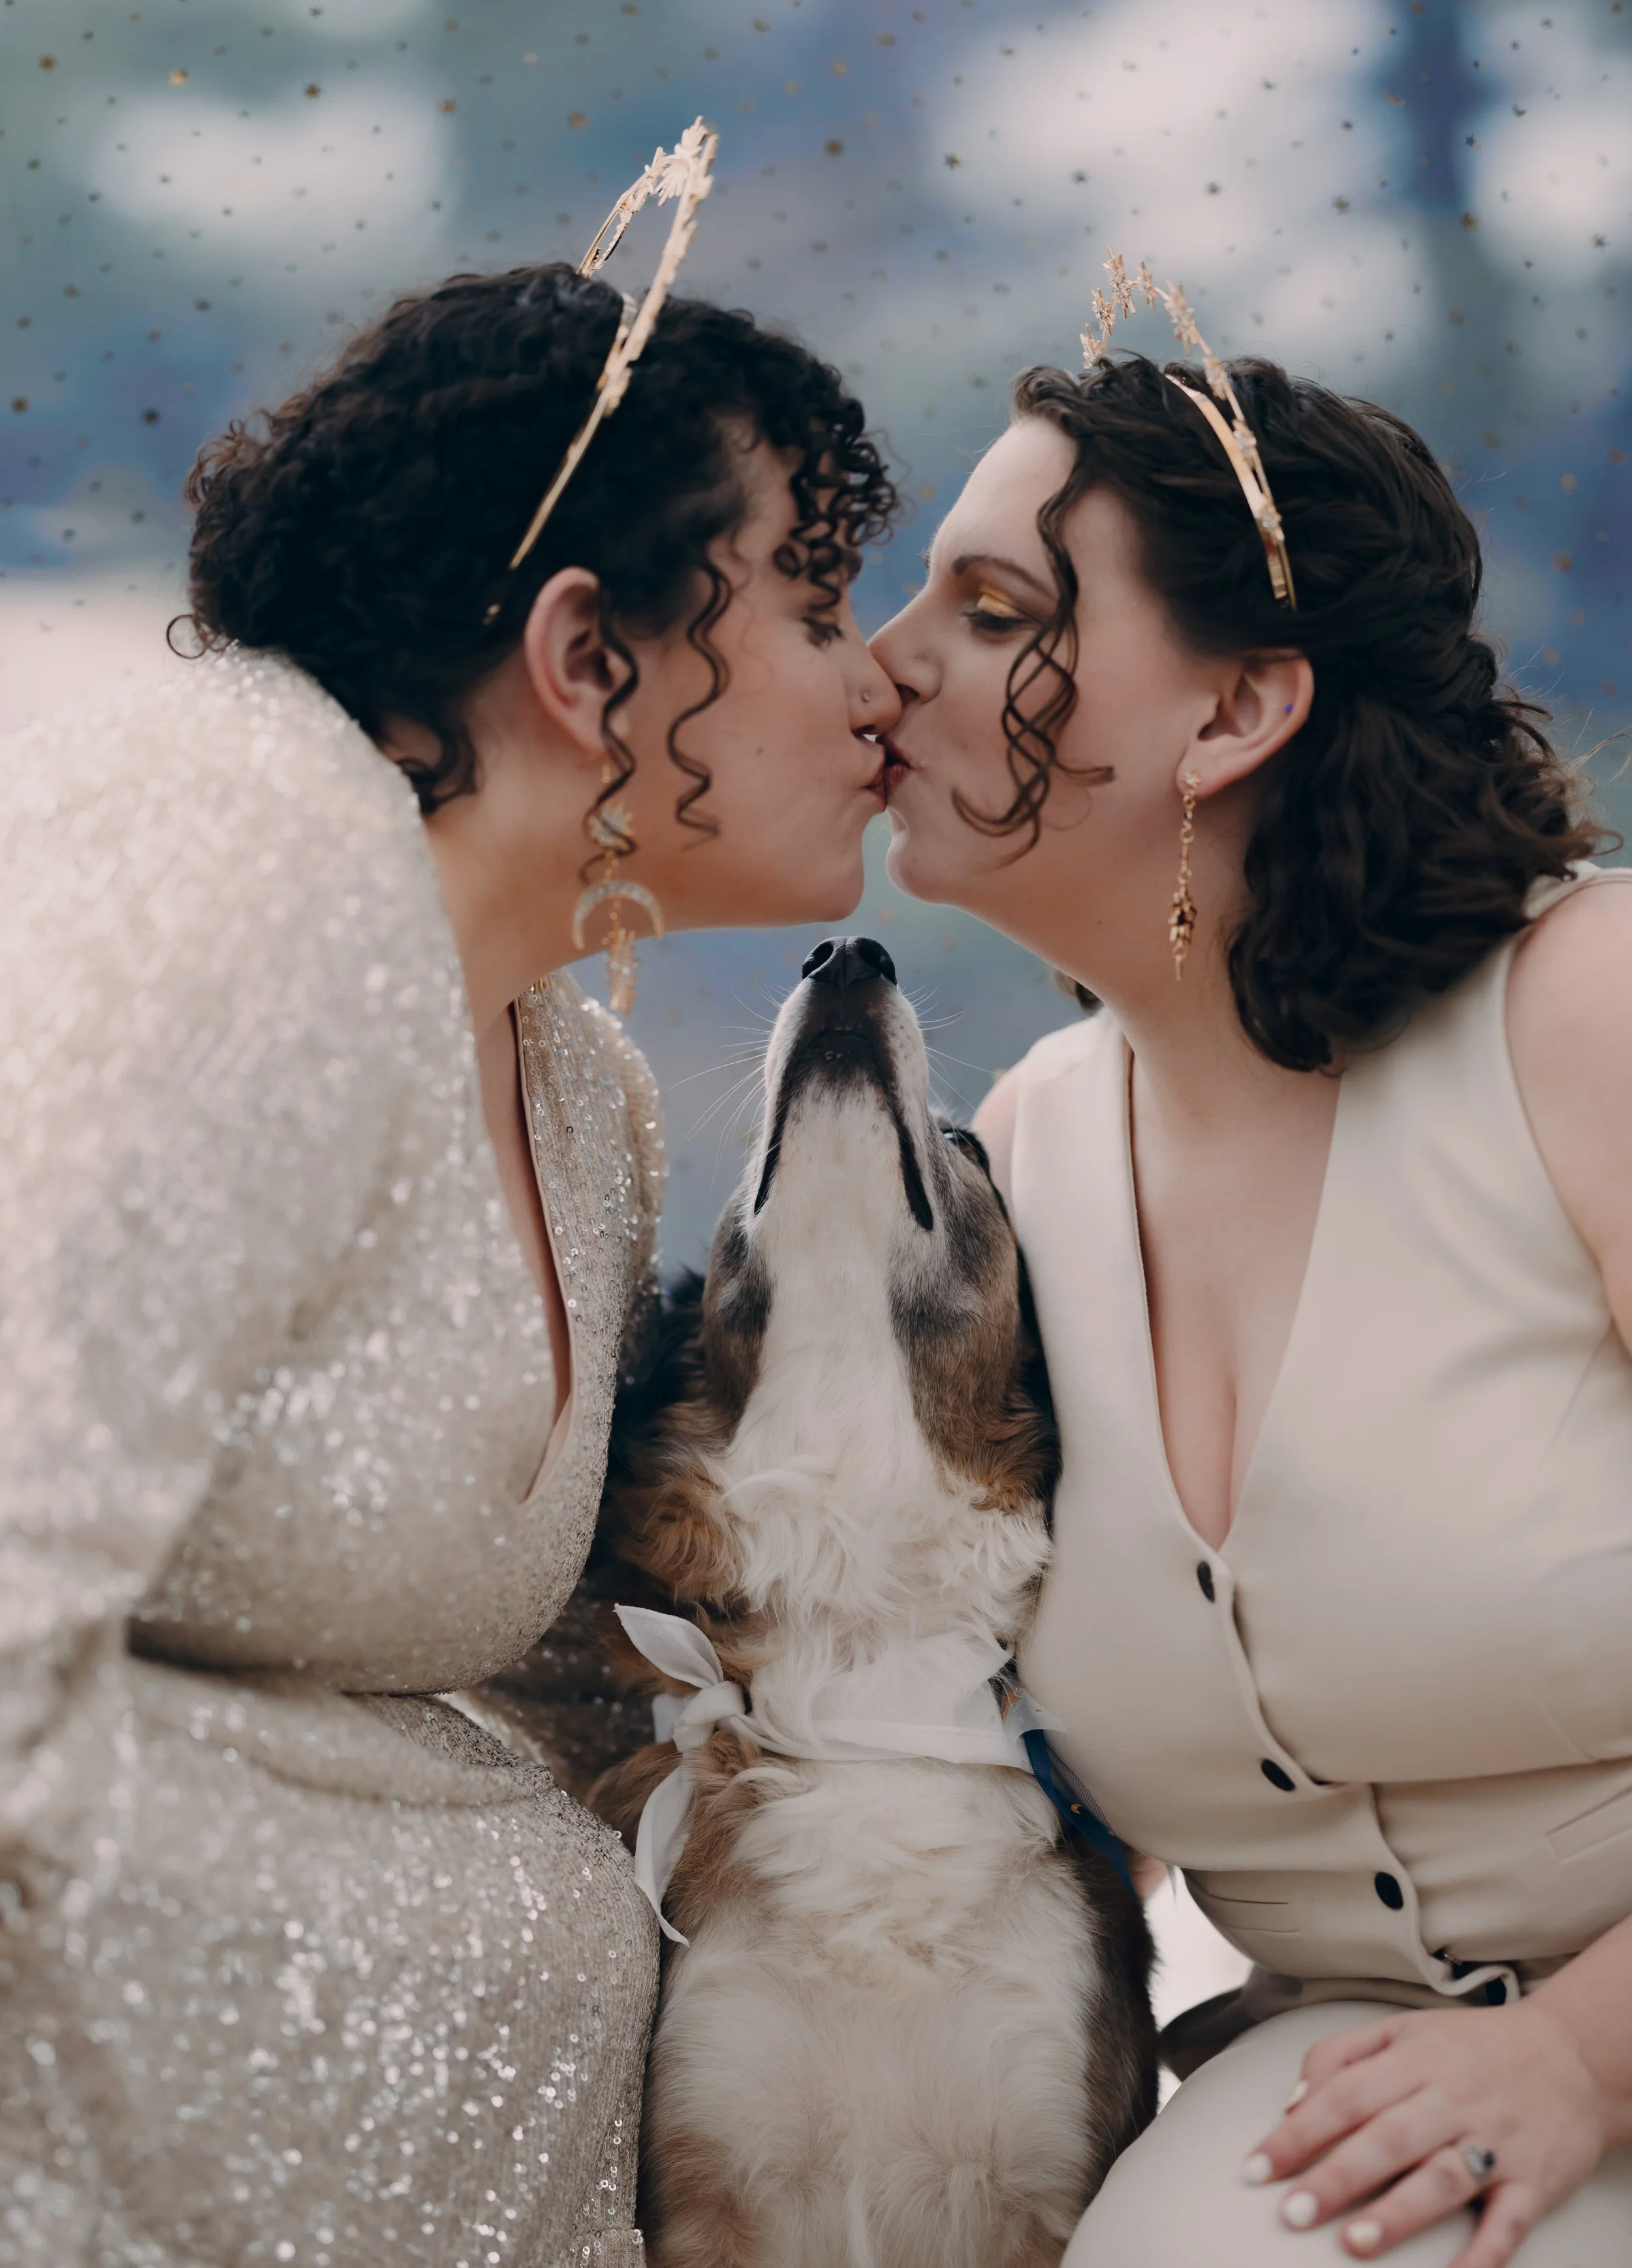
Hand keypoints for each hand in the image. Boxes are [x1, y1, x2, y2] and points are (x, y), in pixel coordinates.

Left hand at [1241, 2002, 1612, 2264]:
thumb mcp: (1403, 2030)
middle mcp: (1453, 2098)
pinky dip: (1482, 2255)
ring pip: (1443, 2177)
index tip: (1257, 2167)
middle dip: (1336, 2177)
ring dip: (1398, 2213)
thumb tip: (1291, 2102)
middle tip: (1292, 2213)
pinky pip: (1508, 2222)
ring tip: (1354, 2243)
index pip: (1344, 2094)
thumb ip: (1341, 2056)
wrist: (1574, 2055)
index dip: (1296, 2132)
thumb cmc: (1474, 2049)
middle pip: (1387, 2137)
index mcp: (1415, 2059)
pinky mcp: (1535, 2180)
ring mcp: (1496, 2140)